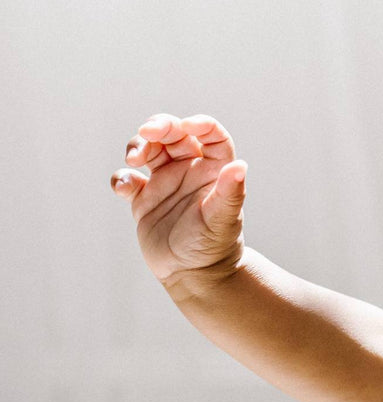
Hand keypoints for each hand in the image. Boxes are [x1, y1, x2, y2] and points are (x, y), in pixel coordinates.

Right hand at [110, 113, 246, 297]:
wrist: (194, 277)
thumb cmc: (213, 248)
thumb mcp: (222, 220)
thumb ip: (230, 193)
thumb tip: (240, 167)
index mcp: (213, 171)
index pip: (211, 135)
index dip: (200, 124)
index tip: (187, 126)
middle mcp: (189, 171)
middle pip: (174, 133)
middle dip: (159, 126)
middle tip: (148, 133)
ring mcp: (165, 183)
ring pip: (148, 148)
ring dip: (137, 145)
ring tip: (135, 160)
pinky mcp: (143, 199)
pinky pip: (127, 178)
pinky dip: (121, 178)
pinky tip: (124, 190)